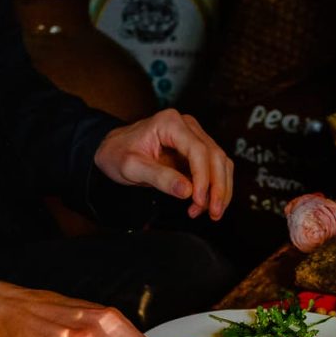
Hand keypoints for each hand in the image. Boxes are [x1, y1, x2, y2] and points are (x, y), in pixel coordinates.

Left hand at [95, 108, 233, 220]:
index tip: (199, 200)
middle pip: (216, 156)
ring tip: (209, 212)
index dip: (203, 177)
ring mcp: (194, 137)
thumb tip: (187, 191)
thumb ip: (159, 178)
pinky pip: (214, 170)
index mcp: (170, 123)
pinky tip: (203, 205)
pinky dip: (214, 189)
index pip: (198, 150)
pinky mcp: (196, 152)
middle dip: (218, 188)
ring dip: (220, 191)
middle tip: (213, 213)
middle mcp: (187, 126)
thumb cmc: (118, 153)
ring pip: (221, 164)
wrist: (114, 149)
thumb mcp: (132, 167)